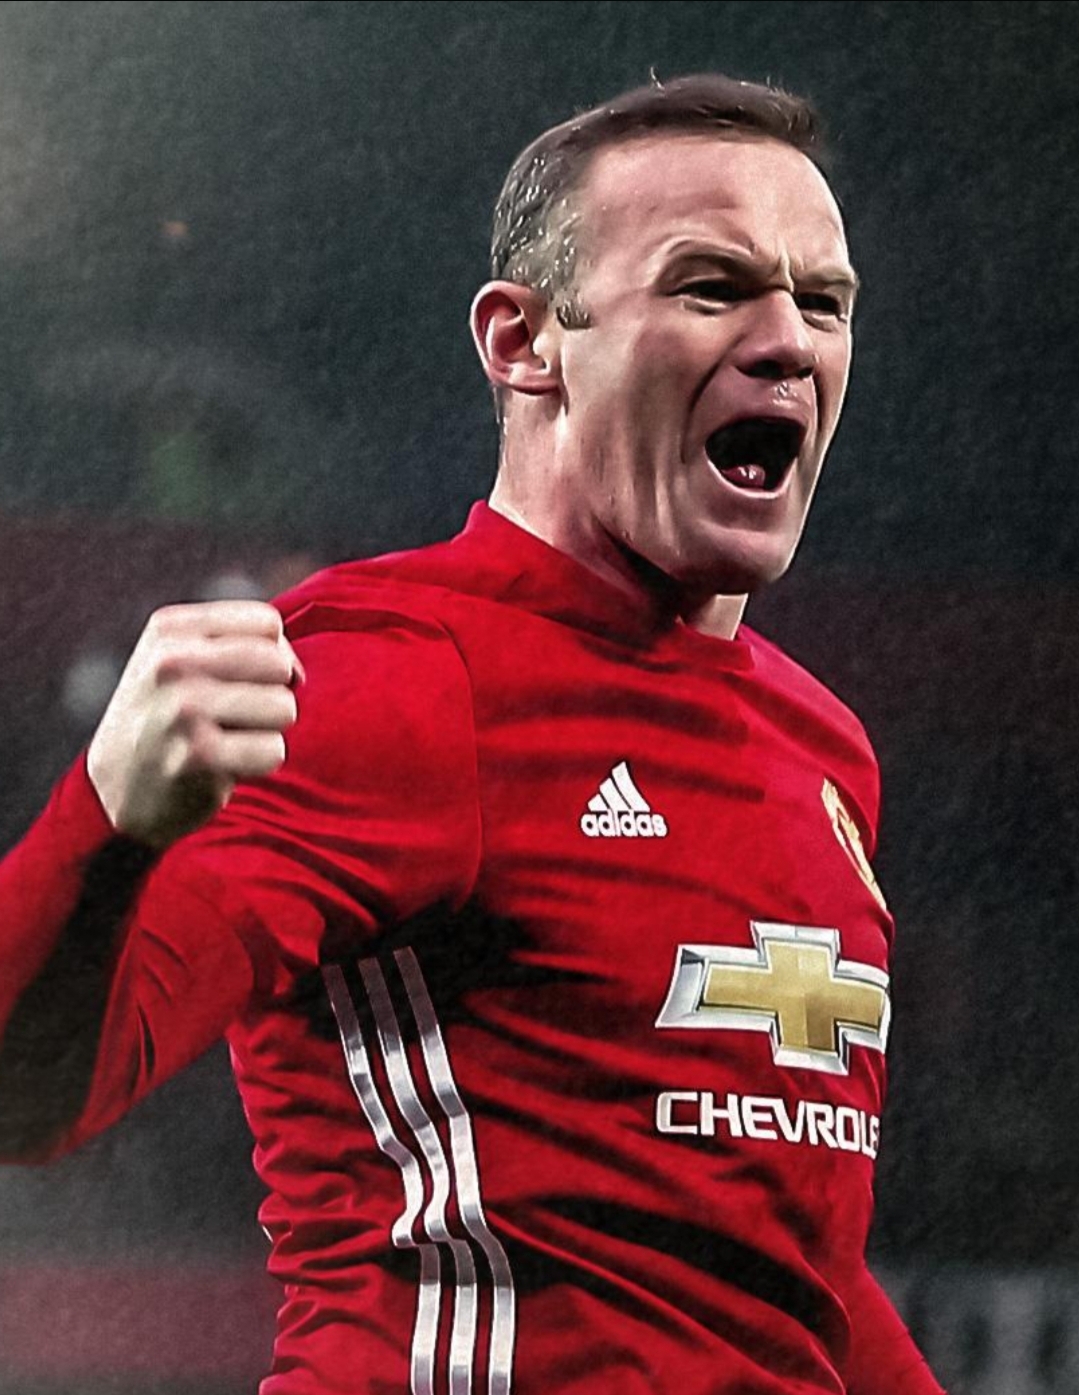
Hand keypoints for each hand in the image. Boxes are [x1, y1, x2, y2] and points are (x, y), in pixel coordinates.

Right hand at [87, 600, 301, 847]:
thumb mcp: (179, 661)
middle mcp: (172, 662)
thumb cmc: (166, 719)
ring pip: (283, 708)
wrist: (115, 791)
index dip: (272, 654)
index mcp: (169, 629)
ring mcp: (184, 708)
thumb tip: (297, 672)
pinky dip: (258, 763)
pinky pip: (273, 750)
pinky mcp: (198, 755)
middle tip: (236, 716)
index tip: (245, 680)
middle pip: (278, 664)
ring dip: (266, 731)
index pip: (266, 623)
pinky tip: (223, 765)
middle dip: (273, 693)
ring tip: (226, 739)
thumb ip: (239, 645)